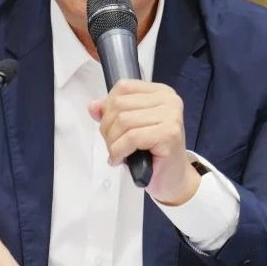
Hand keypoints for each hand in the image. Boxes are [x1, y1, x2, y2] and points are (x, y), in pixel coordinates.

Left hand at [89, 79, 200, 205]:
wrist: (173, 178)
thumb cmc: (153, 153)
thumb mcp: (130, 127)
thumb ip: (112, 113)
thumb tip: (94, 106)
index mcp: (160, 92)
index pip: (123, 87)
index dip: (108, 107)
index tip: (110, 126)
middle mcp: (168, 100)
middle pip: (119, 104)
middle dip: (107, 128)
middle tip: (112, 144)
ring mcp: (171, 116)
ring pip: (123, 121)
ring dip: (112, 142)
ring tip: (117, 153)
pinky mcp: (169, 134)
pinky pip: (131, 138)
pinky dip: (118, 151)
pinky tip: (119, 159)